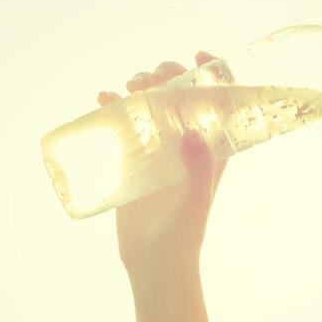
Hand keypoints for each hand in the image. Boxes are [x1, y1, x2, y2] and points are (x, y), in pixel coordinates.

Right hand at [96, 51, 230, 275]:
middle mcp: (186, 146)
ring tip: (127, 86)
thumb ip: (199, 169)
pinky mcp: (132, 163)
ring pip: (152, 107)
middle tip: (150, 78)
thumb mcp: (196, 201)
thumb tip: (194, 133)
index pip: (219, 100)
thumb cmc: (183, 236)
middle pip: (180, 97)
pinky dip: (113, 107)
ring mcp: (158, 152)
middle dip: (167, 76)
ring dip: (140, 87)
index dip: (212, 72)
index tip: (196, 56)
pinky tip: (102, 97)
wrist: (155, 265)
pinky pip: (124, 126)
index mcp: (211, 149)